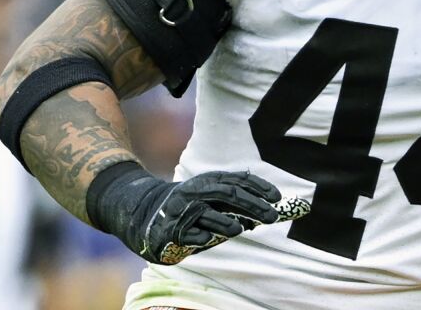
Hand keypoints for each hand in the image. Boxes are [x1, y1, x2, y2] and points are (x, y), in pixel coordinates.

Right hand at [87, 163, 305, 264]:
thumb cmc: (188, 207)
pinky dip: (200, 237)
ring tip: (241, 228)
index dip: (259, 188)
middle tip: (272, 216)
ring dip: (226, 221)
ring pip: (208, 213)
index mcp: (209, 181)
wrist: (143, 213)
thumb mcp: (210, 197)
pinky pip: (188, 234)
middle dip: (252, 205)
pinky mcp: (171, 230)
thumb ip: (233, 202)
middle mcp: (197, 191)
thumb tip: (262, 213)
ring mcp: (183, 210)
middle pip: (228, 194)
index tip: (277, 197)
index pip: (238, 180)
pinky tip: (209, 240)